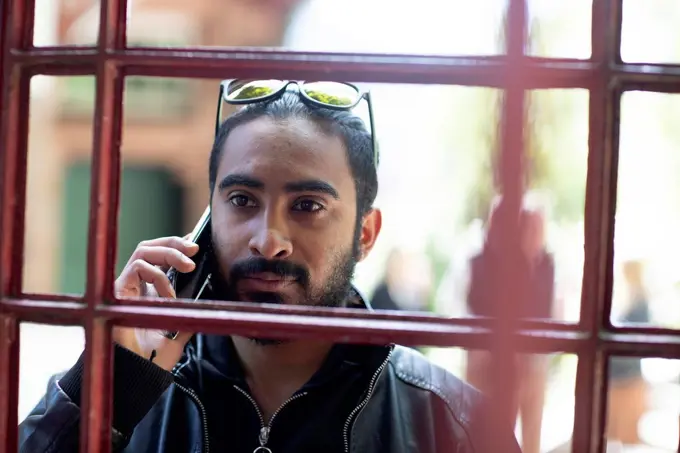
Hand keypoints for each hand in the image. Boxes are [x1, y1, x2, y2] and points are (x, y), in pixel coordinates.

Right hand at [112, 236, 199, 370]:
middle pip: (149, 247)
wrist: (139, 374)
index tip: (196, 245)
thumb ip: (188, 312)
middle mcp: (135, 285)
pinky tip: (169, 296)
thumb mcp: (181, 329)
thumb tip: (207, 295)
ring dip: (169, 253)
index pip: (160, 257)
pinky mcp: (116, 293)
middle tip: (194, 248)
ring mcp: (125, 287)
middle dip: (174, 242)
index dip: (176, 245)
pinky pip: (138, 268)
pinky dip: (158, 277)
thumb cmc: (155, 356)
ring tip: (188, 266)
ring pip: (143, 251)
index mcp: (149, 290)